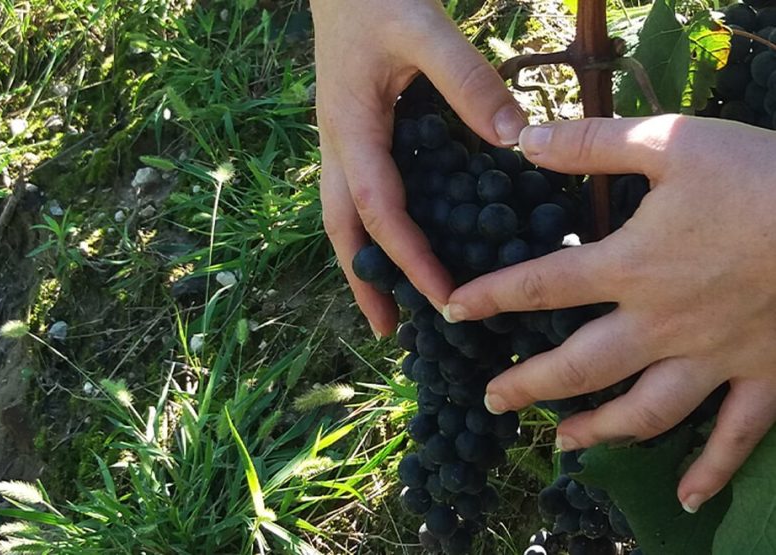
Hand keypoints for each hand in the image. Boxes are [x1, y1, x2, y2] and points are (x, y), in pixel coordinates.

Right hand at [313, 0, 527, 335]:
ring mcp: (341, 143)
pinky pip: (358, 195)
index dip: (412, 261)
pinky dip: (372, 233)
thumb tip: (515, 139)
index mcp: (353, 131)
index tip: (445, 301)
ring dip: (363, 266)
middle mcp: (340, 147)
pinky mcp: (354, 135)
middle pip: (344, 231)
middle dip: (364, 284)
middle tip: (388, 333)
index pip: (382, 212)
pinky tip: (395, 244)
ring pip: (344, 219)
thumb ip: (467, 81)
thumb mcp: (424, 29)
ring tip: (386, 307)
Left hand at [444, 115, 775, 512]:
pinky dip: (713, 469)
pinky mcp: (765, 376)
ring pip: (644, 411)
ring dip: (599, 431)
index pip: (541, 288)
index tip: (451, 311)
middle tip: (493, 400)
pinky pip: (735, 436)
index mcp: (633, 268)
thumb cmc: (763, 176)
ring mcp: (714, 359)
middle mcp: (662, 325)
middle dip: (530, 385)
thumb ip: (593, 142)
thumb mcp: (672, 142)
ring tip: (563, 443)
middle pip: (580, 367)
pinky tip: (691, 496)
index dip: (489, 299)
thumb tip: (524, 141)